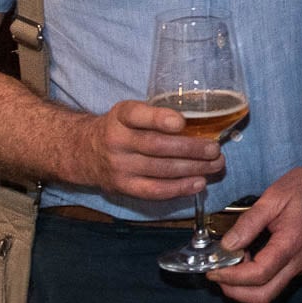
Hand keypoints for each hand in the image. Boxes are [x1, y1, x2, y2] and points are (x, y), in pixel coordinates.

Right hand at [72, 99, 223, 200]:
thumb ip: (156, 115)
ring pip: (160, 170)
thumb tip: (202, 122)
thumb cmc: (121, 128)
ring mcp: (119, 166)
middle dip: (191, 148)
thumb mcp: (130, 112)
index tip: (181, 122)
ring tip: (215, 165)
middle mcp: (117, 140)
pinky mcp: (124, 187)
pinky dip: (180, 188)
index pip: (138, 115)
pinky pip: (155, 191)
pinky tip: (199, 183)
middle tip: (214, 148)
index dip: (159, 119)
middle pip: (156, 146)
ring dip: (193, 169)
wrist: (86, 152)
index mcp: (121, 116)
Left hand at [206, 162, 301, 302]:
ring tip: (228, 267)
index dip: (231, 277)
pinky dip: (256, 280)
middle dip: (235, 292)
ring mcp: (301, 266)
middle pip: (264, 296)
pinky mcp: (301, 264)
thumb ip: (249, 222)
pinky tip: (245, 261)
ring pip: (270, 293)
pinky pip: (277, 282)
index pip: (258, 275)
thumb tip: (227, 245)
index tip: (212, 269)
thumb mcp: (273, 197)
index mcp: (291, 244)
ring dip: (245, 288)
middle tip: (216, 275)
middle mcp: (298, 262)